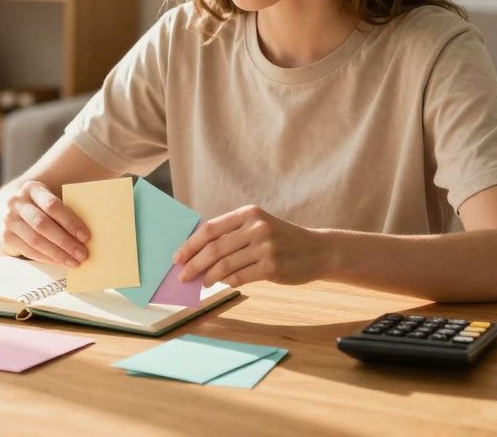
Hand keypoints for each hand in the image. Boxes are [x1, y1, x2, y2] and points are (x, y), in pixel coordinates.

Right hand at [0, 181, 90, 267]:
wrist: (9, 210)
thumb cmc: (40, 205)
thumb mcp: (49, 198)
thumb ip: (67, 206)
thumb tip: (98, 222)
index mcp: (32, 188)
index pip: (52, 205)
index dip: (70, 222)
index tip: (86, 236)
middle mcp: (17, 202)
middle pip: (43, 225)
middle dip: (65, 241)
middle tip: (83, 254)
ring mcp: (9, 220)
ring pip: (35, 240)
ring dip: (57, 254)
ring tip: (74, 262)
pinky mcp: (6, 236)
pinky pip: (29, 250)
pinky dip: (47, 258)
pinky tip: (60, 262)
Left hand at [173, 205, 326, 286]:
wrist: (318, 250)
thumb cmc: (282, 239)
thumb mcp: (259, 226)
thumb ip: (233, 233)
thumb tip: (198, 252)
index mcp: (249, 213)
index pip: (210, 228)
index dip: (190, 244)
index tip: (178, 257)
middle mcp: (256, 227)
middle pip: (214, 248)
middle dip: (194, 263)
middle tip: (182, 276)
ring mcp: (265, 247)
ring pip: (225, 265)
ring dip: (208, 276)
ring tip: (201, 283)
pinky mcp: (272, 267)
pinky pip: (240, 278)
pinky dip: (227, 282)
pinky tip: (222, 284)